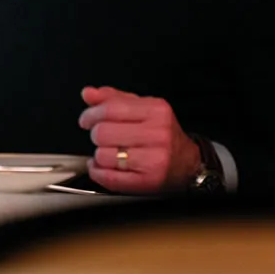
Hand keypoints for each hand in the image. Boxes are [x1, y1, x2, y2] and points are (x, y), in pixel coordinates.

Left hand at [77, 86, 201, 193]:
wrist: (188, 163)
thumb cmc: (162, 135)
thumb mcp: (142, 109)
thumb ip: (113, 99)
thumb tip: (88, 93)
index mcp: (156, 111)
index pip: (110, 109)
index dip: (91, 115)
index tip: (86, 120)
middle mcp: (158, 134)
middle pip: (103, 132)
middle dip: (96, 135)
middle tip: (102, 138)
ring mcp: (154, 159)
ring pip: (103, 155)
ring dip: (99, 155)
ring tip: (110, 153)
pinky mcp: (149, 180)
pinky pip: (109, 177)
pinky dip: (98, 173)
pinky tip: (102, 168)